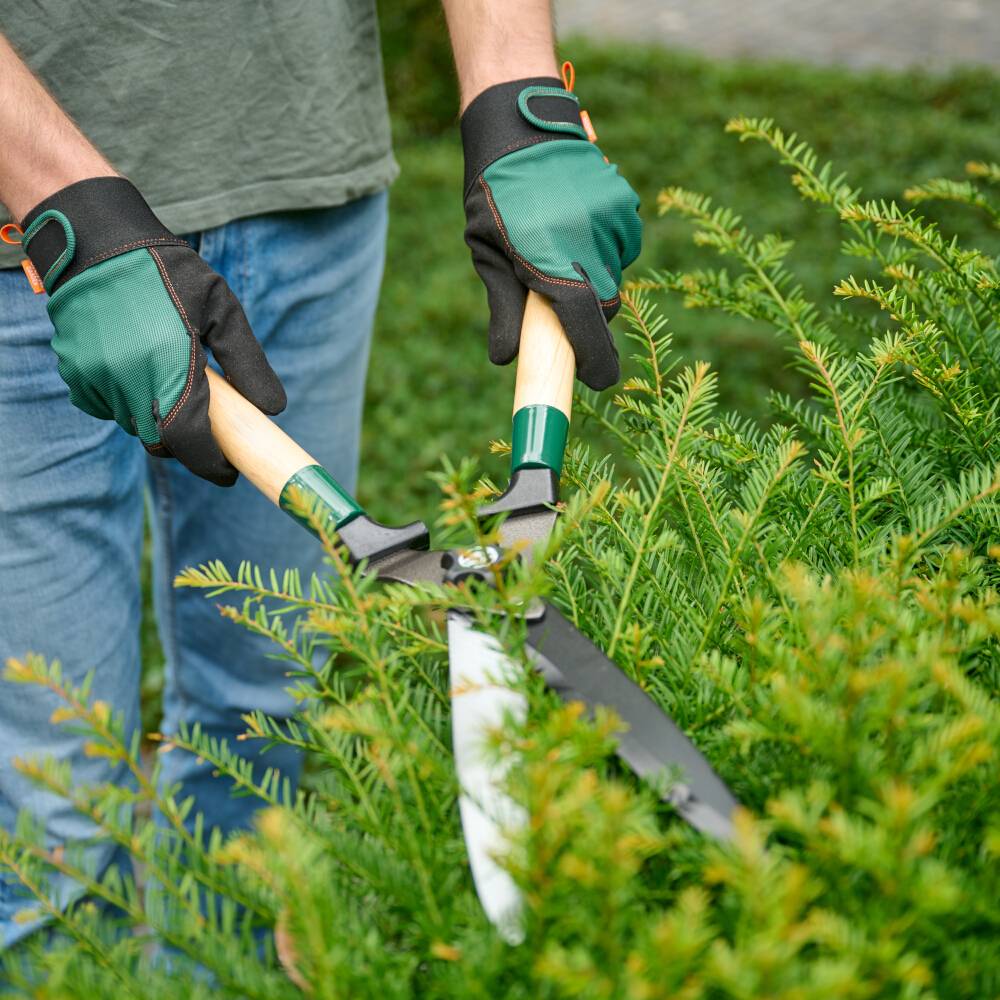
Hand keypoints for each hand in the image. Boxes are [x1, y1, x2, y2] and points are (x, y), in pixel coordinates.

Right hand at [18, 177, 284, 485]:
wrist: (97, 239)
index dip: (213, 465)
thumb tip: (272, 410)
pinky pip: (109, 407)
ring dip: (159, 419)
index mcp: (167, 366)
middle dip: (188, 445)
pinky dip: (129, 402)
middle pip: (162, 442)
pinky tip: (141, 370)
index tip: (231, 472)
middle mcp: (125, 380)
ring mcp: (94, 380)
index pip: (191, 441)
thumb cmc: (169, 271)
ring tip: (175, 381)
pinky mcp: (75, 374)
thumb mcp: (222, 310)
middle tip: (211, 432)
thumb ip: (248, 364)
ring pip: (136, 426)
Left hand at [460, 76, 641, 389]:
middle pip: (604, 305)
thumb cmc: (494, 196)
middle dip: (586, 313)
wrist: (519, 126)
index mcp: (552, 262)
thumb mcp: (487, 254)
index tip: (598, 380)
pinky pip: (622, 243)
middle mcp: (589, 244)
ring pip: (614, 273)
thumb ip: (503, 309)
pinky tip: (577, 226)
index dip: (596, 361)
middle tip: (556, 297)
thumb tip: (505, 360)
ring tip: (559, 246)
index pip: (587, 327)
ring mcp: (611, 221)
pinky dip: (605, 247)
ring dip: (594, 275)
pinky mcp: (624, 203)